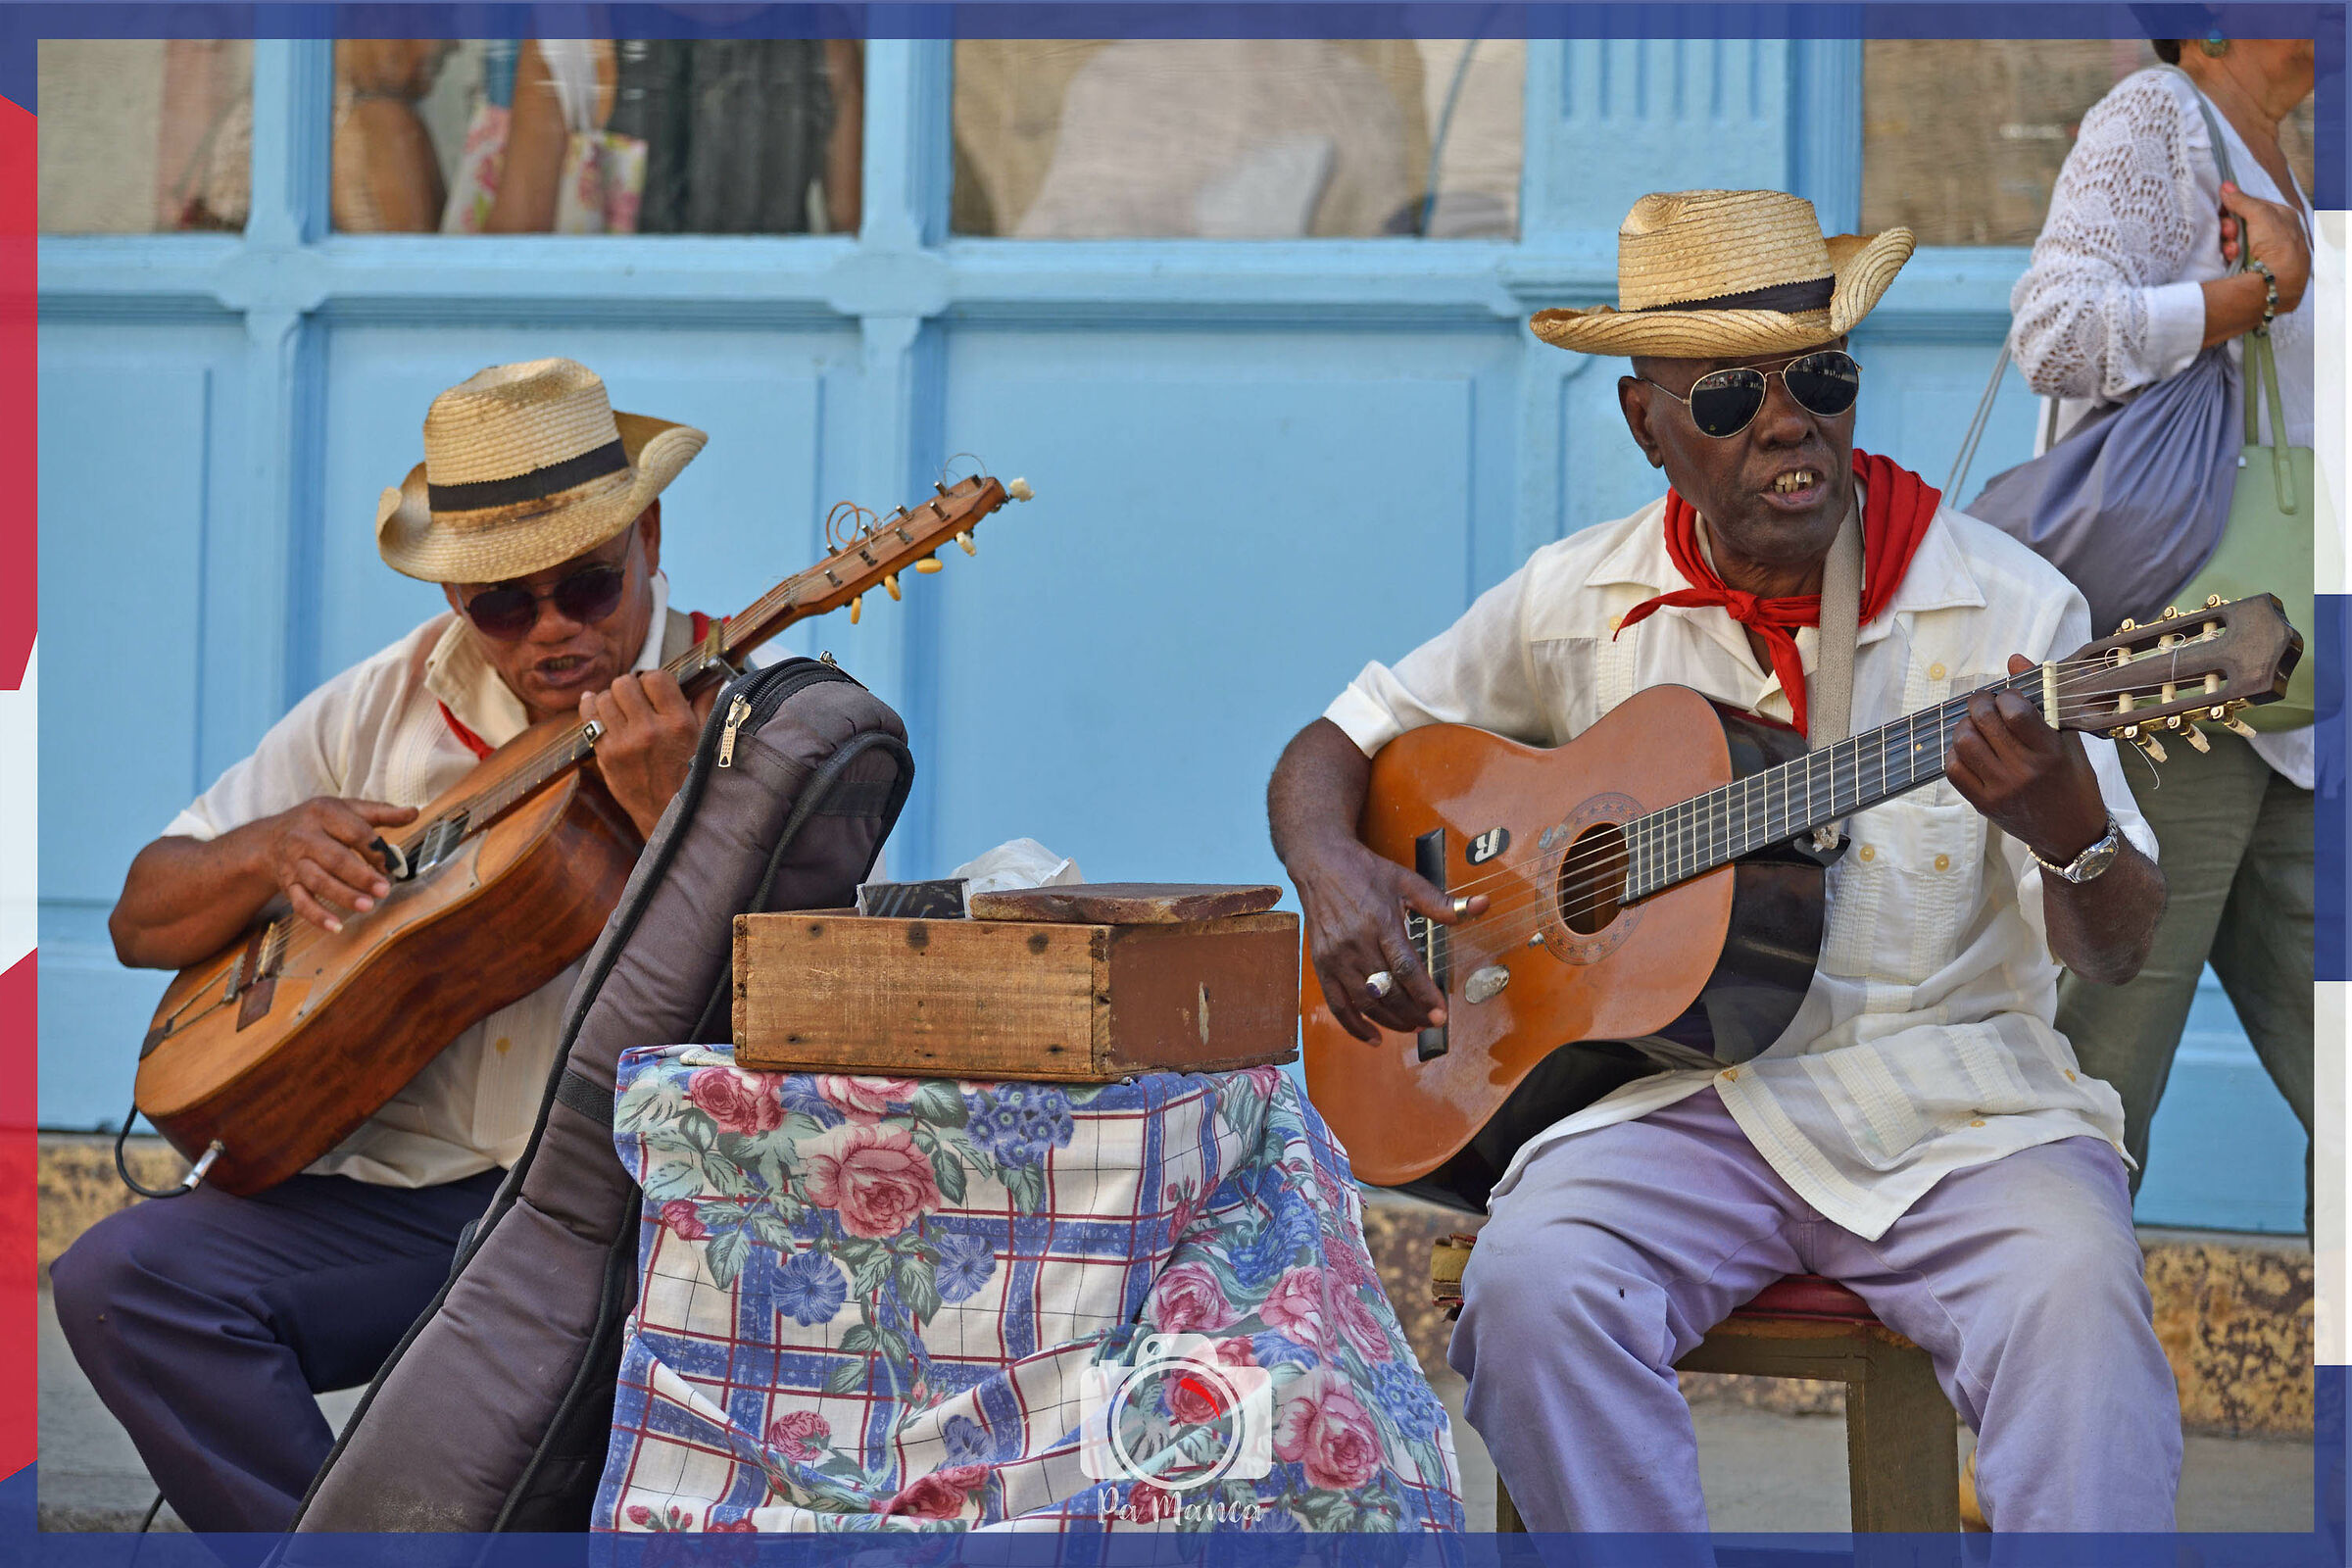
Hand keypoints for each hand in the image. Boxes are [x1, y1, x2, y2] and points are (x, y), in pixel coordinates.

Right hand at [260, 797, 418, 933]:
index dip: (374, 849)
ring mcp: (294, 862)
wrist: (271, 838)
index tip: (391, 864)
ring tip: (367, 906)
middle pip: (334, 858)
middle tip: (384, 890)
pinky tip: (336, 926)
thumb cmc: (321, 823)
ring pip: (318, 881)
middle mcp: (304, 837)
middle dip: (360, 875)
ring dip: (343, 895)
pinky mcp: (287, 884)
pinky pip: (299, 902)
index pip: (353, 831)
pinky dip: (316, 916)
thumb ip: (382, 812)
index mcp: (323, 813)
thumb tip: (414, 812)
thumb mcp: (348, 809)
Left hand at [582, 671, 715, 836]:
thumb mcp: (707, 740)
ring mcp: (624, 745)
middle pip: (624, 684)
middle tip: (636, 698)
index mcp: (679, 724)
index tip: (656, 689)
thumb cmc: (694, 776)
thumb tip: (709, 678)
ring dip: (610, 699)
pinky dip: (590, 708)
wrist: (671, 817)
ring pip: (602, 698)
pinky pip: (588, 720)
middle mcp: (650, 731)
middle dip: (630, 687)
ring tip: (620, 708)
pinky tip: (596, 706)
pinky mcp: (606, 757)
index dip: (654, 680)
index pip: (656, 678)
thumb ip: (705, 704)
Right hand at [1292, 836, 1486, 1041]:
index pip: (1406, 969)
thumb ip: (1443, 903)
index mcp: (1380, 922)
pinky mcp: (1321, 965)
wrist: (1319, 863)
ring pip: (1366, 1002)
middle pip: (1387, 991)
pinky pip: (1337, 1004)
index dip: (1425, 995)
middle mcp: (1356, 943)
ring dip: (1391, 1021)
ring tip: (1413, 1027)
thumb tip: (1482, 905)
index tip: (1442, 1014)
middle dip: (1412, 1013)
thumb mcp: (1407, 881)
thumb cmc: (1365, 871)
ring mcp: (1336, 957)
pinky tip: (1374, 1037)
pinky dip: (1354, 1026)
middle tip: (1432, 1023)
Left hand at [1945, 655, 2109, 865]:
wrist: (2072, 835)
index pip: (2016, 711)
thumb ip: (2043, 699)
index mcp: (2050, 752)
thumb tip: (2014, 659)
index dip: (2005, 695)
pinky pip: (1954, 770)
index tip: (2008, 697)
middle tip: (1984, 703)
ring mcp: (2001, 789)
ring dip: (1965, 726)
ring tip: (1976, 726)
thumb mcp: (2069, 740)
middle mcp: (2024, 771)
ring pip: (1964, 743)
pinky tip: (1970, 750)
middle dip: (1979, 703)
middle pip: (1984, 722)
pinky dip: (1956, 753)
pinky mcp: (1983, 804)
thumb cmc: (2073, 782)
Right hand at [2219, 181, 2310, 312]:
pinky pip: (2238, 255)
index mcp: (2284, 216)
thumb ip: (2242, 200)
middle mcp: (2277, 232)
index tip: (2224, 208)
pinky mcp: (2257, 266)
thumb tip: (2226, 185)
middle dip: (2232, 226)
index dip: (2238, 206)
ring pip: (2239, 239)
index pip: (2255, 205)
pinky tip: (2233, 257)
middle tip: (2228, 231)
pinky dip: (2233, 254)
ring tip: (2231, 248)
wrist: (2278, 281)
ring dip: (2230, 241)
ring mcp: (2267, 251)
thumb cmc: (2276, 244)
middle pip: (2244, 222)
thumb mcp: (2260, 214)